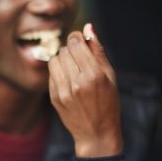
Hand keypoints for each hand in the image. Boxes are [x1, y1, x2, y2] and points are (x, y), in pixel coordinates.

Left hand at [48, 24, 122, 156]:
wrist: (96, 134)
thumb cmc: (108, 103)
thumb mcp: (110, 76)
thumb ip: (98, 50)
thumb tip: (88, 26)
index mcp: (94, 75)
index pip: (76, 43)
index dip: (77, 38)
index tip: (81, 41)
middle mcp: (77, 82)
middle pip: (65, 50)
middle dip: (71, 50)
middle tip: (80, 58)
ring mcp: (64, 91)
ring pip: (55, 60)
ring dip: (63, 59)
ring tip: (73, 68)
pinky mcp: (54, 97)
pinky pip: (51, 74)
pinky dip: (58, 72)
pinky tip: (69, 80)